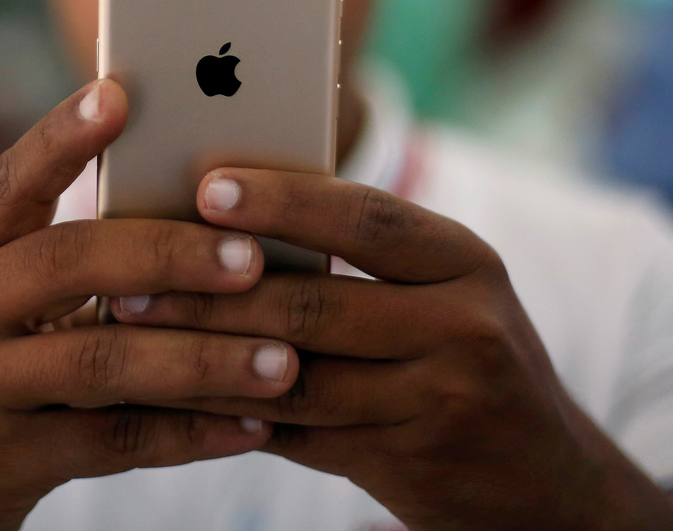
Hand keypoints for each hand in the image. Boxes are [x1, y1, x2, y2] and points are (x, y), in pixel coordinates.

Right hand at [0, 83, 298, 530]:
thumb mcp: (12, 304)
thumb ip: (83, 261)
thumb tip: (219, 220)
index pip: (13, 181)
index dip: (62, 136)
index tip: (120, 94)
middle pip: (65, 262)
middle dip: (166, 254)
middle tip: (252, 259)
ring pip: (99, 362)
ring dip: (201, 360)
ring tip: (282, 362)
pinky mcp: (4, 457)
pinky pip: (114, 443)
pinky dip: (192, 433)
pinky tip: (256, 427)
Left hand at [110, 169, 672, 530]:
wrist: (546, 485)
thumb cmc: (469, 361)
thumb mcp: (445, 293)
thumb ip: (363, 261)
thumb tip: (227, 221)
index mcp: (465, 259)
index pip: (365, 217)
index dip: (283, 201)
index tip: (205, 186)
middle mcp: (464, 323)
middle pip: (317, 301)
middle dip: (210, 290)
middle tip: (126, 276)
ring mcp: (441, 399)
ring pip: (296, 375)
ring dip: (202, 355)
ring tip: (131, 333)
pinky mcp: (411, 463)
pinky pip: (300, 436)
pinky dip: (232, 415)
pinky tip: (176, 396)